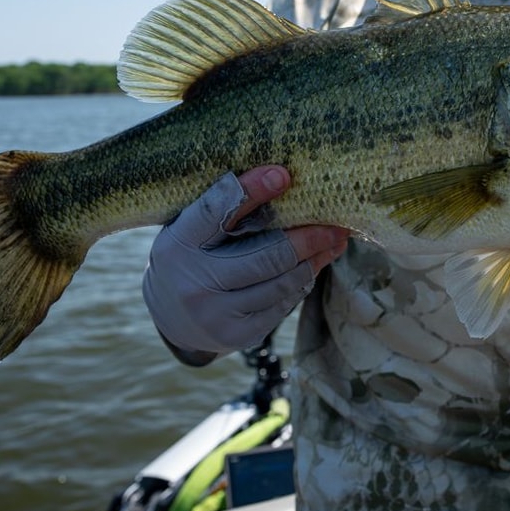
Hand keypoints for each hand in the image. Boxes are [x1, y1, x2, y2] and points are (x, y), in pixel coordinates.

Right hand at [143, 167, 349, 357]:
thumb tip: (283, 179)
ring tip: (335, 242)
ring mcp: (216, 314)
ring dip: (315, 261)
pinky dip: (300, 282)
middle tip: (338, 225)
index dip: (250, 191)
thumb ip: (228, 208)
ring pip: (282, 283)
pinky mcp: (238, 335)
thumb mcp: (196, 228)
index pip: (216, 211)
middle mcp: (195, 281)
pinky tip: (312, 267)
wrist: (172, 317)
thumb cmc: (194, 256)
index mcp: (180, 242)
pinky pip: (282, 304)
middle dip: (309, 238)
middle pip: (266, 256)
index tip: (283, 174)